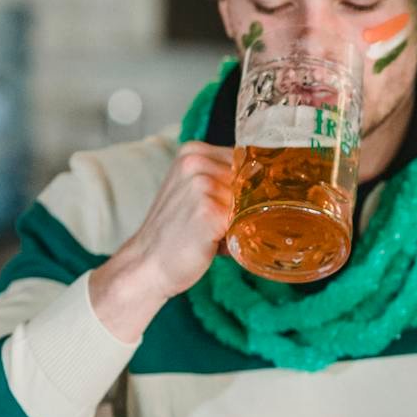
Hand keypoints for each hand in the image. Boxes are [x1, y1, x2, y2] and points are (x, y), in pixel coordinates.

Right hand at [90, 142, 234, 340]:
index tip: (248, 201)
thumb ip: (224, 182)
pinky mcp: (207, 210)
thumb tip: (270, 185)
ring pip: (250, 200)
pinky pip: (243, 220)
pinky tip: (216, 243)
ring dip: (243, 220)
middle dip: (249, 203)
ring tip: (215, 235)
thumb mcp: (195, 194)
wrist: (146, 264)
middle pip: (251, 178)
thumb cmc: (177, 232)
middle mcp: (195, 162)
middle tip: (225, 224)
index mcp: (192, 152)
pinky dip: (237, 235)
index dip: (253, 183)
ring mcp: (200, 185)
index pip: (246, 158)